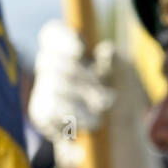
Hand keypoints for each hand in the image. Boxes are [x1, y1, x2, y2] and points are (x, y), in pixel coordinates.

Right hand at [29, 20, 116, 145]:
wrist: (120, 133)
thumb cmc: (122, 95)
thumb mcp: (125, 75)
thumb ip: (116, 62)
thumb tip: (106, 50)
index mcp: (71, 48)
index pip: (52, 34)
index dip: (62, 40)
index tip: (80, 52)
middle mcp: (51, 66)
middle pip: (51, 61)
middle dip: (82, 79)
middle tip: (107, 97)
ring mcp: (43, 90)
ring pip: (52, 87)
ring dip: (81, 102)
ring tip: (102, 114)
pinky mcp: (41, 114)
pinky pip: (49, 112)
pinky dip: (73, 119)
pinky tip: (89, 126)